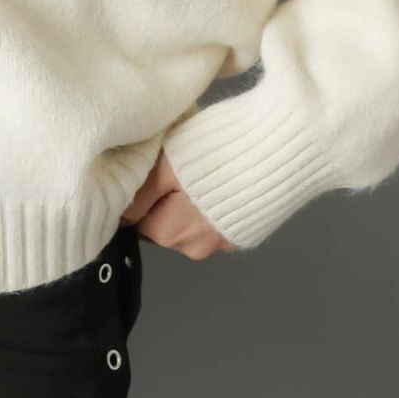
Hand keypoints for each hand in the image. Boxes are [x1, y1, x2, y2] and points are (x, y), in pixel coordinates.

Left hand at [121, 147, 237, 258]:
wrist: (278, 150)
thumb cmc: (214, 151)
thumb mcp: (166, 163)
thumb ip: (141, 192)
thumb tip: (120, 213)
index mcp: (169, 231)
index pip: (135, 220)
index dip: (139, 195)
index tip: (146, 173)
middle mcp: (193, 247)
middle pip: (161, 226)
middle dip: (162, 203)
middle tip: (175, 170)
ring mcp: (220, 245)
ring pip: (187, 227)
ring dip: (186, 208)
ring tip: (201, 174)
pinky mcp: (242, 236)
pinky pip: (212, 226)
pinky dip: (211, 211)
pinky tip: (222, 184)